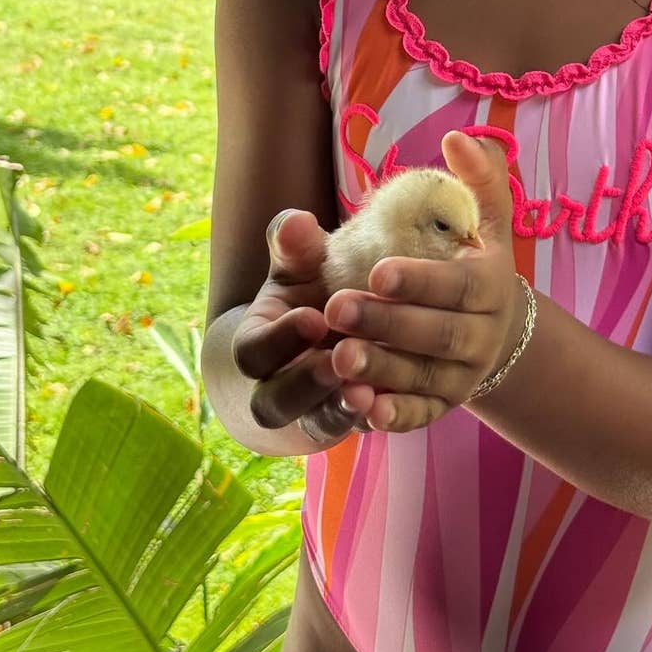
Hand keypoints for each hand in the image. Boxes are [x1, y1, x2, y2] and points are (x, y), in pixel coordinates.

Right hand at [229, 206, 365, 442]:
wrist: (323, 336)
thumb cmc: (308, 291)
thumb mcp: (298, 268)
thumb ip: (294, 246)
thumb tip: (296, 221)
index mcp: (257, 347)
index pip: (255, 352)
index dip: (280, 339)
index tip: (314, 318)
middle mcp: (275, 388)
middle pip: (277, 401)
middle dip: (307, 382)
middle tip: (339, 360)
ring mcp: (311, 412)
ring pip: (319, 422)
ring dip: (342, 409)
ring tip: (368, 391)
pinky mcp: (348, 424)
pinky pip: (358, 431)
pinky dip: (376, 420)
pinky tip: (396, 403)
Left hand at [323, 131, 521, 433]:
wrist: (494, 329)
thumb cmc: (472, 260)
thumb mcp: (483, 220)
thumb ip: (476, 179)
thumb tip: (458, 135)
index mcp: (492, 286)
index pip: (460, 286)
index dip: (421, 281)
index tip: (376, 271)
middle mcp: (482, 335)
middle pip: (437, 335)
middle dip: (386, 324)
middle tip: (335, 309)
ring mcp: (463, 375)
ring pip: (422, 378)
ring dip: (381, 371)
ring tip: (335, 359)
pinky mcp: (442, 405)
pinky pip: (418, 415)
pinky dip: (392, 414)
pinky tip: (359, 407)